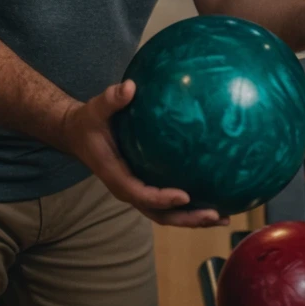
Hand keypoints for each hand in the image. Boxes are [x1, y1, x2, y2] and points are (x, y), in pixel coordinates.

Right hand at [62, 81, 228, 227]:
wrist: (80, 135)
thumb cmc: (90, 122)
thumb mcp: (96, 109)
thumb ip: (112, 99)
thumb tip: (129, 87)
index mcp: (116, 176)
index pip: (141, 194)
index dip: (162, 199)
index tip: (185, 196)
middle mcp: (129, 189)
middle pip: (159, 214)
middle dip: (187, 218)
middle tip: (215, 215)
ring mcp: (138, 191)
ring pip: (167, 213)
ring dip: (194, 218)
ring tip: (224, 217)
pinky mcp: (146, 186)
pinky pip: (169, 202)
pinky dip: (191, 206)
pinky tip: (216, 199)